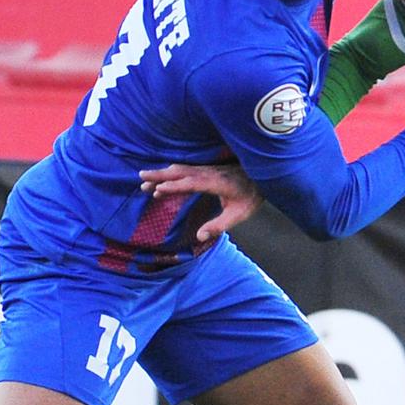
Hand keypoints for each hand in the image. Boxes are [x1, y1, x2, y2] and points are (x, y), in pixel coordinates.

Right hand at [139, 162, 260, 244]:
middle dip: (160, 175)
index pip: (190, 183)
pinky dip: (171, 172)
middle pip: (180, 172)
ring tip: (144, 178)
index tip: (157, 189)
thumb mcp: (239, 214)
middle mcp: (208, 173)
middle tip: (140, 178)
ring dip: (162, 173)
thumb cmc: (251, 196)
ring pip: (180, 169)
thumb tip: (199, 235)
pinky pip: (185, 169)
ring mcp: (207, 169)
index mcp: (214, 182)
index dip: (174, 186)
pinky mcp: (207, 169)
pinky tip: (163, 175)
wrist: (263, 176)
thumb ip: (219, 225)